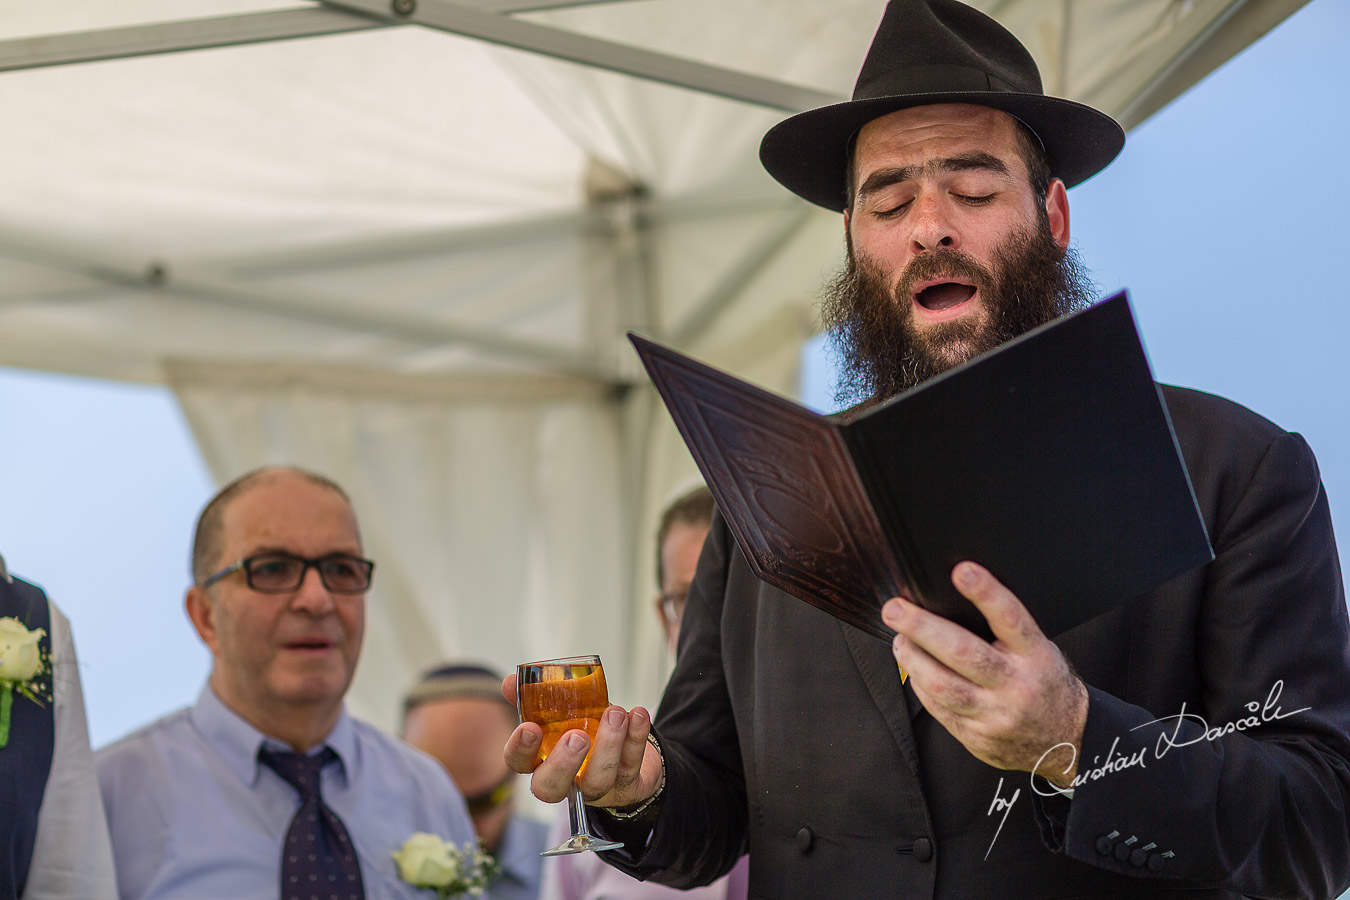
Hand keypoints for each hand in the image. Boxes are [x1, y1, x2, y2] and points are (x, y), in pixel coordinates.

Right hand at [501, 674, 662, 807]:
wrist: (627, 753)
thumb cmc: (585, 732)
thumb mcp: (561, 714)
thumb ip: (536, 698)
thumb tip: (510, 681)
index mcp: (541, 761)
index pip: (519, 763)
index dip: (521, 749)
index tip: (530, 728)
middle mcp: (565, 781)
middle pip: (552, 787)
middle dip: (563, 763)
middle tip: (576, 737)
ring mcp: (596, 787)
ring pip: (598, 778)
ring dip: (608, 744)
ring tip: (615, 713)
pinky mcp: (627, 786)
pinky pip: (631, 765)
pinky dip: (636, 738)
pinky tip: (637, 715)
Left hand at [882, 562, 1086, 786]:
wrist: (1066, 741)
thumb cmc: (1044, 684)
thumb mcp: (1040, 652)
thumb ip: (1005, 632)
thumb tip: (953, 599)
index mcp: (1036, 656)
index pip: (1010, 619)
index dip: (986, 593)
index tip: (962, 571)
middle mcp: (1016, 685)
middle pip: (963, 653)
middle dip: (922, 628)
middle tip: (895, 609)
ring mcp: (995, 714)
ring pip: (943, 685)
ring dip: (912, 658)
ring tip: (899, 639)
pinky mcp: (977, 736)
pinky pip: (939, 708)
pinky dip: (920, 685)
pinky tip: (913, 669)